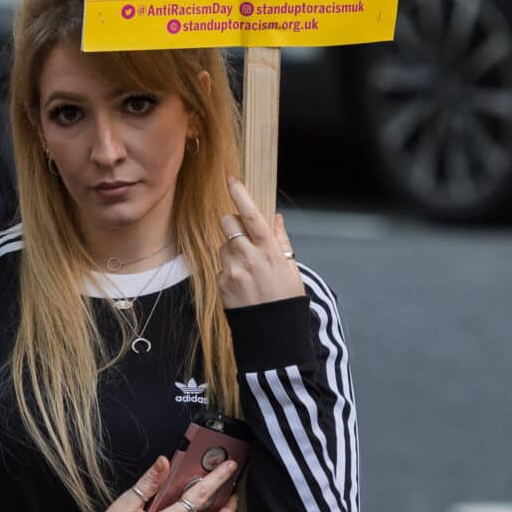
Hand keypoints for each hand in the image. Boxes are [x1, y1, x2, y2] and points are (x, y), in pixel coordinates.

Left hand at [219, 178, 303, 308]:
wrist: (273, 331)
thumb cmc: (286, 297)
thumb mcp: (290, 266)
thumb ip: (280, 239)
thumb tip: (275, 218)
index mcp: (268, 249)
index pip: (250, 214)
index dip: (240, 194)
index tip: (231, 179)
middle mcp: (248, 256)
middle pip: (227, 223)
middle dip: (232, 224)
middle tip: (243, 236)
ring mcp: (232, 270)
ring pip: (222, 244)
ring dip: (231, 249)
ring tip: (247, 268)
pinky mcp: (221, 283)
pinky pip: (220, 266)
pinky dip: (229, 270)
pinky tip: (242, 284)